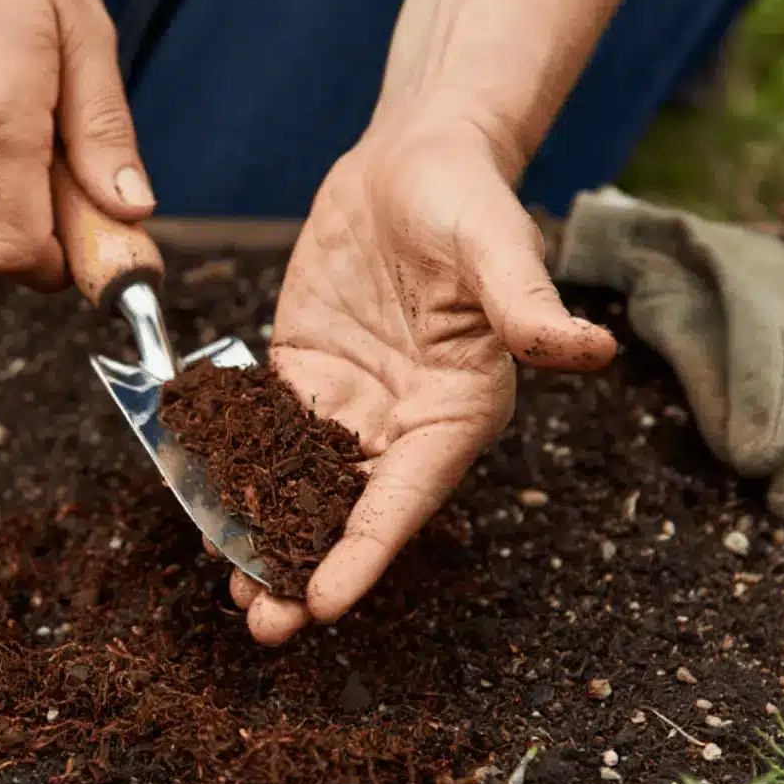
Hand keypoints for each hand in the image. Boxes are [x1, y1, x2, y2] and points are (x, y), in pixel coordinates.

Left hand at [228, 116, 616, 645]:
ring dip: (264, 536)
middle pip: (349, 512)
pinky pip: (262, 434)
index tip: (325, 603)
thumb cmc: (468, 198)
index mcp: (459, 411)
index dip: (366, 551)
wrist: (416, 158)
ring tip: (225, 583)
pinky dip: (231, 470)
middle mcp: (404, 423)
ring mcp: (350, 404)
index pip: (407, 497)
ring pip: (300, 487)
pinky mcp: (304, 376)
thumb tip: (589, 351)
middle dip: (304, 568)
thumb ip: (525, 307)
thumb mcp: (496, 247)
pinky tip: (194, 503)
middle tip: (260, 624)